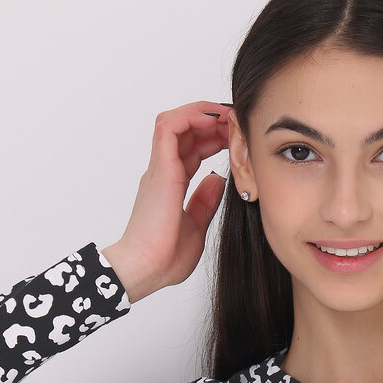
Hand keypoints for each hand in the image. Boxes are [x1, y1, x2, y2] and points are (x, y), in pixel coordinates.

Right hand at [101, 100, 233, 302]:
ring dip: (201, 113)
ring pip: (176, 122)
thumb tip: (216, 179)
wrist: (146, 268)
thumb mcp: (196, 227)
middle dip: (212, 122)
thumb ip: (205, 202)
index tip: (234, 138)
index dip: (213, 138)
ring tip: (226, 116)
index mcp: (171, 184)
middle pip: (186, 132)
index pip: (191, 149)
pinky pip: (170, 127)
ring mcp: (160, 168)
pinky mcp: (161, 168)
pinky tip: (213, 120)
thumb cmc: (165, 257)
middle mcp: (163, 171)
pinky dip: (191, 116)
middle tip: (236, 124)